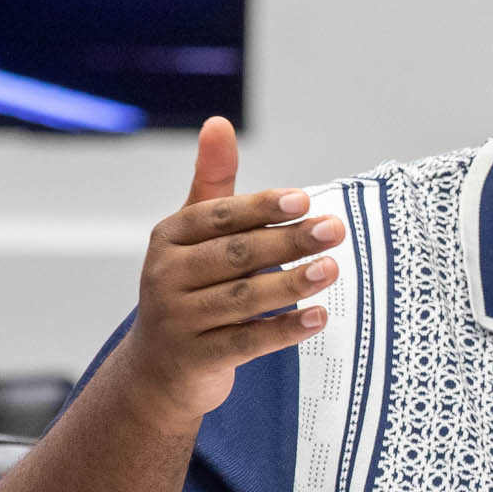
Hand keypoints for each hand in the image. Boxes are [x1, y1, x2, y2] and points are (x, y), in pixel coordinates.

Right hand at [113, 116, 342, 425]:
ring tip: (332, 268)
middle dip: (288, 241)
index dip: (262, 208)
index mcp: (168, 238)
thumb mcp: (193, 234)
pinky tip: (319, 317)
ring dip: (292, 283)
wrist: (157, 369)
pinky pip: (247, 342)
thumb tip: (219, 122)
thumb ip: (213, 182)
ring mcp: (178, 321)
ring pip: (244, 299)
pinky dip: (284, 330)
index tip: (304, 201)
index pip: (219, 217)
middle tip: (335, 229)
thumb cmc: (188, 287)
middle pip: (236, 256)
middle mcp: (166, 277)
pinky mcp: (196, 359)